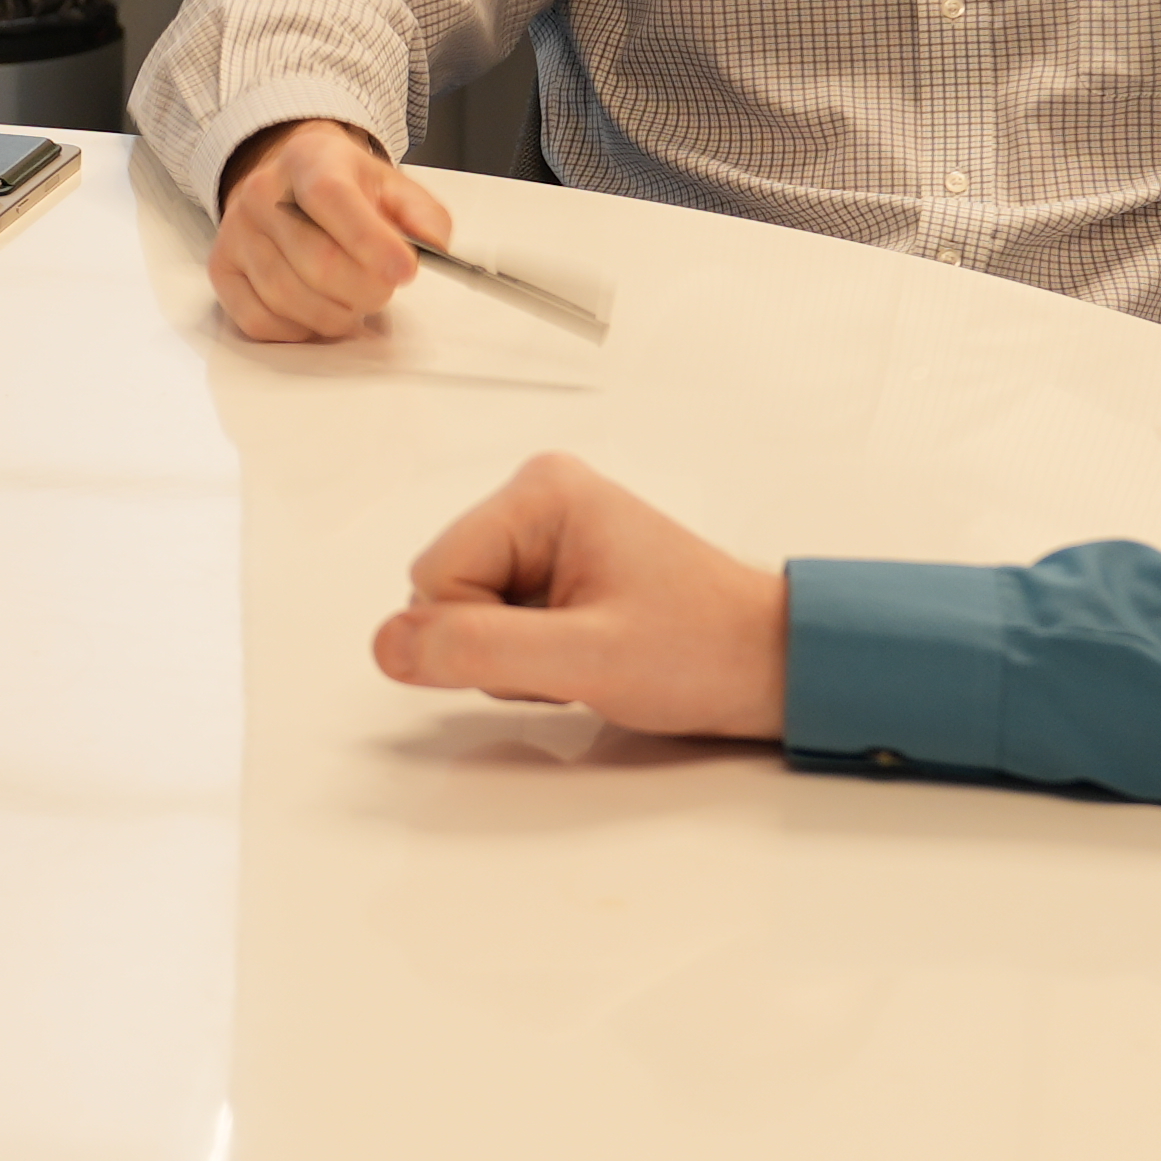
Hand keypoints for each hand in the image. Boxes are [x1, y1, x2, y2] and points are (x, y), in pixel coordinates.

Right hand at [210, 118, 451, 342]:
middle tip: (382, 290)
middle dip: (364, 291)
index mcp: (309, 160)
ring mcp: (236, 233)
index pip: (332, 199)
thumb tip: (433, 248)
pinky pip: (258, 320)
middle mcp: (262, 193)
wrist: (286, 178)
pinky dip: (298, 330)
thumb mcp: (390, 184)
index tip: (405, 272)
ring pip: (288, 298)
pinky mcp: (221, 269)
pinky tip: (317, 313)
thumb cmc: (342, 186)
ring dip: (335, 315)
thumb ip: (422, 214)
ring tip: (354, 303)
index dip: (371, 242)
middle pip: (316, 262)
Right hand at [367, 452, 791, 736]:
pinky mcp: (558, 567)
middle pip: (445, 592)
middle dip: (496, 648)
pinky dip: (532, 656)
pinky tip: (585, 655)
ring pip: (467, 613)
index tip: (556, 652)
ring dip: (515, 658)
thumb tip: (388, 644)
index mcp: (542, 493)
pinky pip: (498, 620)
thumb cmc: (703, 651)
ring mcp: (548, 532)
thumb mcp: (586, 660)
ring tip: (589, 657)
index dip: (477, 637)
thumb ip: (479, 649)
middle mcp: (539, 498)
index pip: (434, 577)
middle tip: (575, 658)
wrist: (772, 666)